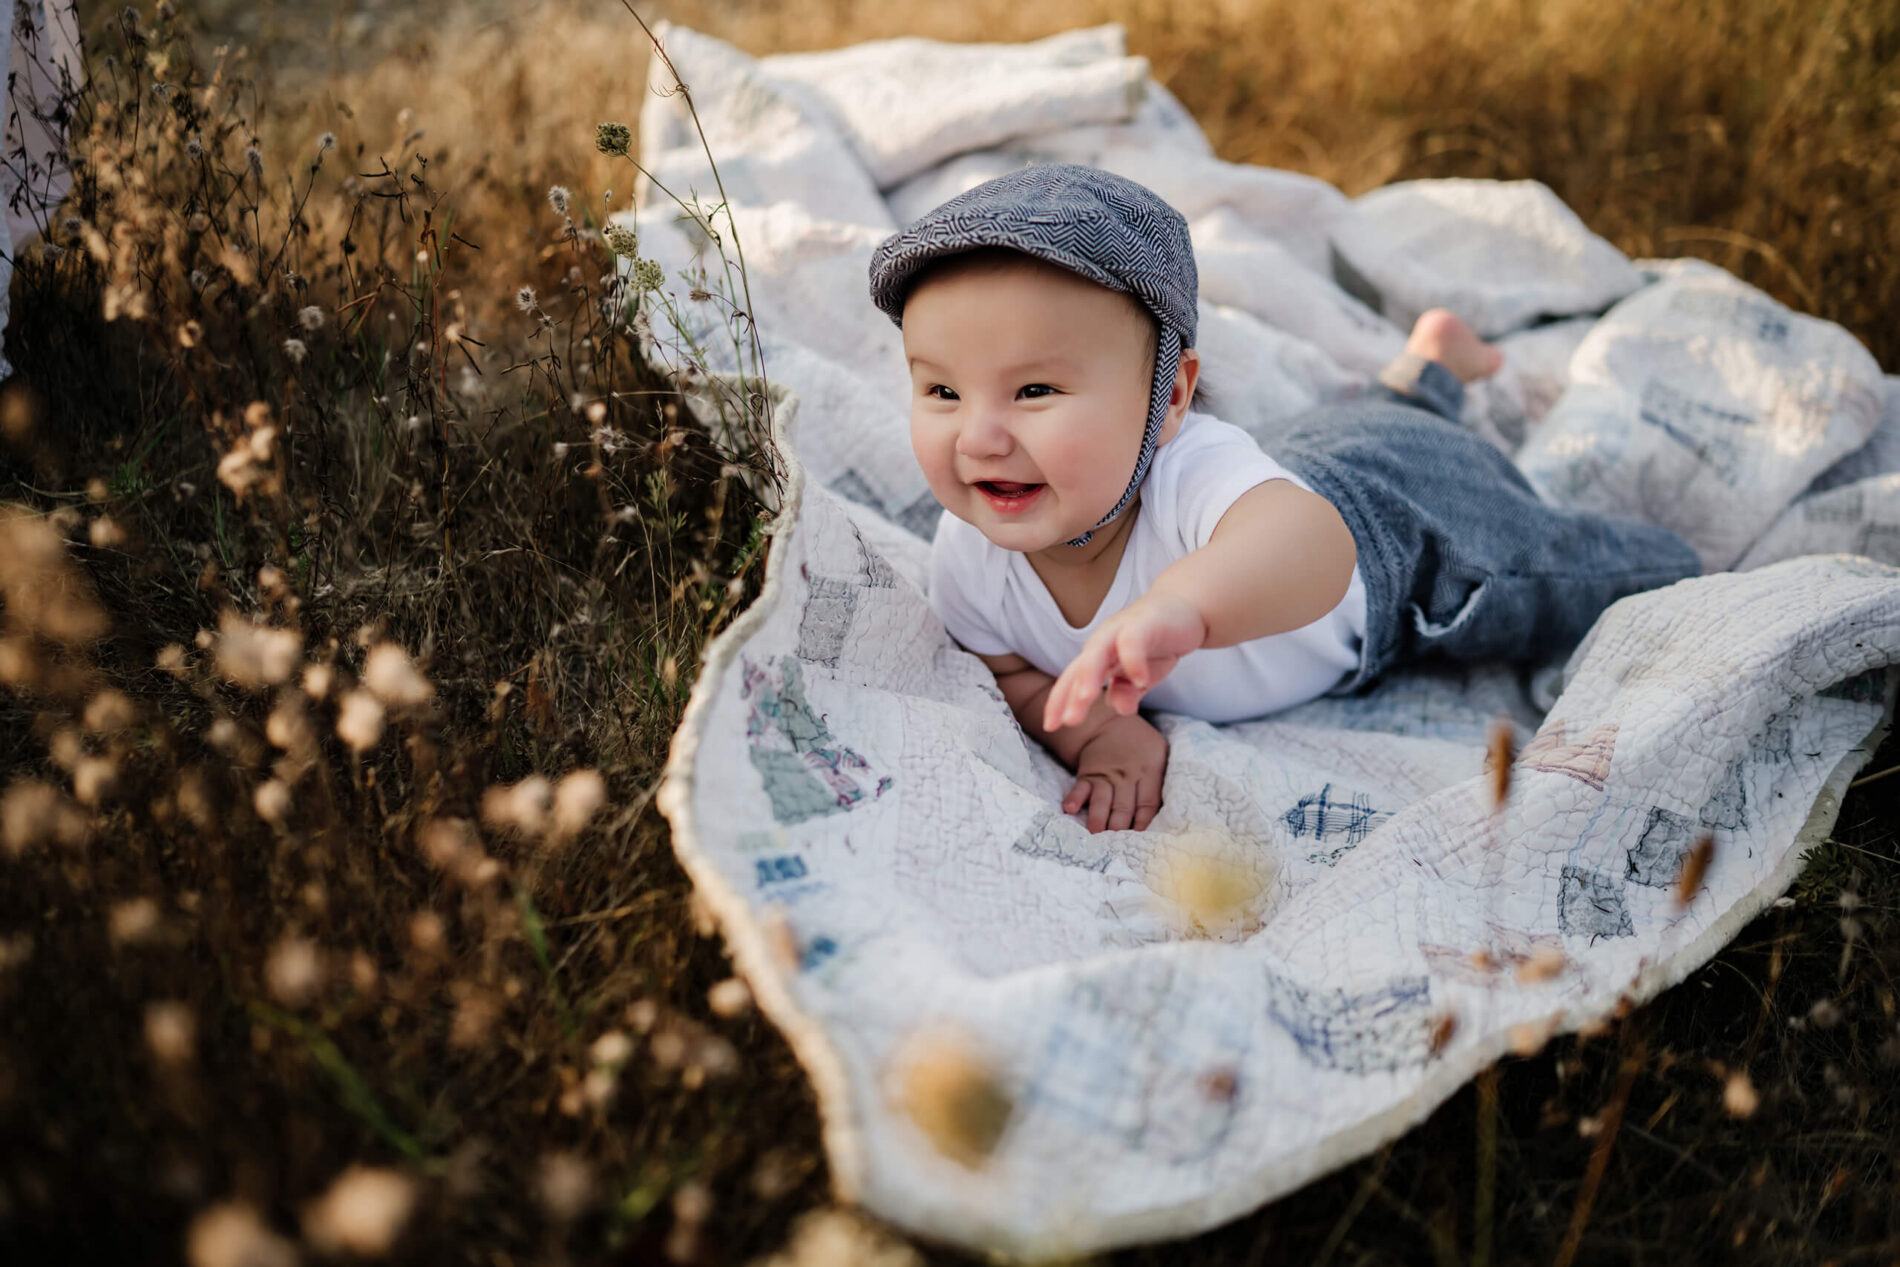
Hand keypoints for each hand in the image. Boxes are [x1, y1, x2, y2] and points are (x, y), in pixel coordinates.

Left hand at [1042, 592, 1206, 731]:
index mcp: (1098, 657)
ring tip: (1086, 698)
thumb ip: (1129, 693)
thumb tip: (1121, 709)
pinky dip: (1133, 661)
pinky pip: (1132, 641)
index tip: (1050, 727)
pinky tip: (1140, 681)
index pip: (1072, 681)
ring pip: (1097, 652)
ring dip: (1089, 675)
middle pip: (1078, 669)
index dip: (1059, 703)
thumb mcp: (1143, 677)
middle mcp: (1103, 642)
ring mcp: (1120, 630)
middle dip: (1069, 694)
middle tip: (1067, 720)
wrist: (1185, 607)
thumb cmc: (1156, 643)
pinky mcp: (1143, 623)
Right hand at [1064, 712, 1169, 832]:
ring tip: (1096, 835)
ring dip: (1098, 819)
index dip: (1145, 823)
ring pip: (1102, 801)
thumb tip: (1172, 808)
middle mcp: (1126, 776)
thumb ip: (1164, 777)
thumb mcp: (1161, 752)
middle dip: (1121, 827)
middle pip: (1123, 807)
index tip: (1142, 839)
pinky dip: (1074, 798)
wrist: (1110, 721)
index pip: (1148, 803)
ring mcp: (1105, 775)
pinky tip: (1070, 809)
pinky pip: (1080, 788)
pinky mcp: (1087, 774)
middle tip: (1118, 846)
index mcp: (1148, 772)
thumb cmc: (1141, 744)